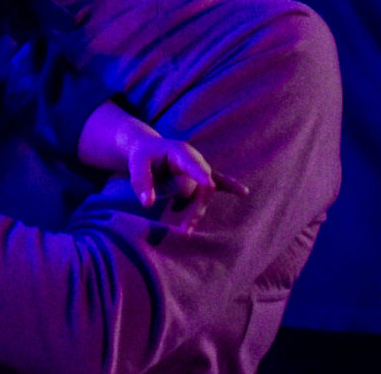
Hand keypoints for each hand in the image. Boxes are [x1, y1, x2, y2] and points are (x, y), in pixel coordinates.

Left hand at [126, 136, 248, 235]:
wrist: (147, 148)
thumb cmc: (142, 155)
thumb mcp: (136, 165)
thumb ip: (141, 182)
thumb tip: (148, 204)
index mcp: (180, 152)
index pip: (192, 164)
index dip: (200, 174)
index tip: (208, 185)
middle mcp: (194, 159)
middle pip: (203, 185)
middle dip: (196, 207)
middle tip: (185, 229)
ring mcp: (200, 168)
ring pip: (206, 192)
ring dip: (199, 211)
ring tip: (186, 231)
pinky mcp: (201, 176)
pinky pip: (218, 182)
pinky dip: (230, 187)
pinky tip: (244, 192)